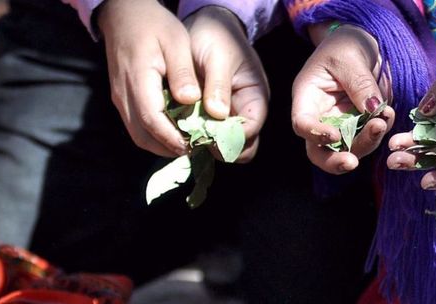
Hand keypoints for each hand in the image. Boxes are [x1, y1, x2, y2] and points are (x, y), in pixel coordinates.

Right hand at [99, 0, 199, 156]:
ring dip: (161, 145)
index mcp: (138, 79)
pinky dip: (154, 136)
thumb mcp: (176, 41)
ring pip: (138, 135)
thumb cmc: (153, 24)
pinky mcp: (122, 99)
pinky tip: (174, 132)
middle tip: (194, 149)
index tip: (194, 145)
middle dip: (168, 148)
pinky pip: (136, 126)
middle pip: (142, 136)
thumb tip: (190, 101)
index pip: (152, 119)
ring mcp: (120, 98)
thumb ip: (182, 72)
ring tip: (187, 144)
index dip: (172, 138)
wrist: (123, 14)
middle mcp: (123, 94)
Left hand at [184, 6, 268, 162]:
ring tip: (186, 130)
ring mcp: (227, 116)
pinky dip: (194, 135)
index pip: (250, 131)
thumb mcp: (218, 56)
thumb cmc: (216, 36)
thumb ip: (219, 84)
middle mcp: (244, 112)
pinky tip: (181, 126)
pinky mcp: (209, 117)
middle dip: (219, 146)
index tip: (207, 134)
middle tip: (195, 136)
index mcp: (255, 98)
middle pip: (241, 147)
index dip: (230, 138)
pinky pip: (206, 135)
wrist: (203, 25)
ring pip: (222, 145)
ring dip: (205, 143)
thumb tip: (218, 114)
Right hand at [291, 24, 394, 174]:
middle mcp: (321, 118)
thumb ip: (359, 84)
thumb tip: (373, 110)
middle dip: (335, 161)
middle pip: (320, 151)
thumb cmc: (346, 45)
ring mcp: (341, 126)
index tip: (334, 136)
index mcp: (307, 98)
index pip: (302, 124)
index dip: (315, 134)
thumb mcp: (349, 57)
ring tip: (383, 120)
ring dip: (367, 143)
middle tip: (353, 163)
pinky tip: (388, 115)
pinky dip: (379, 132)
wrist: (363, 44)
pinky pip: (369, 139)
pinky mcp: (361, 127)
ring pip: (349, 149)